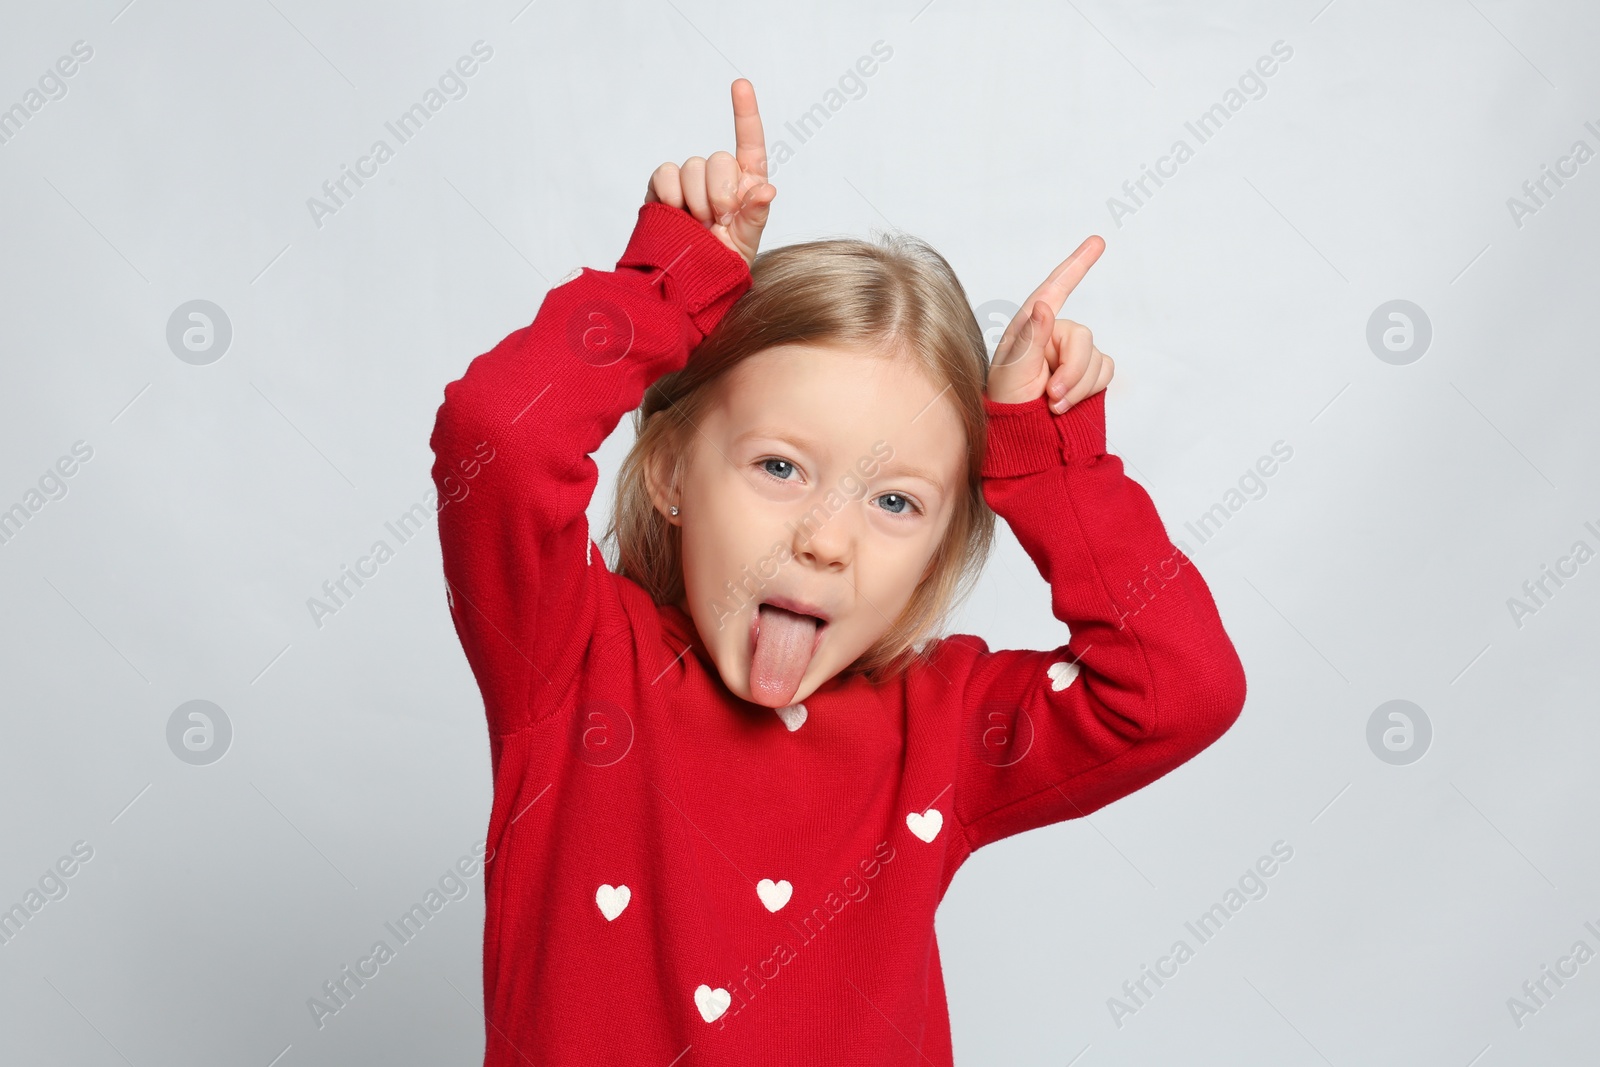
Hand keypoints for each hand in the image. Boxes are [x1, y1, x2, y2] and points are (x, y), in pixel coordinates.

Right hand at [645, 78, 776, 267]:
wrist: (687, 279)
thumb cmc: (723, 261)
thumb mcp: (747, 242)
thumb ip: (757, 215)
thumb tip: (767, 190)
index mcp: (745, 183)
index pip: (749, 142)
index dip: (745, 112)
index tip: (740, 84)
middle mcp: (718, 176)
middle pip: (719, 159)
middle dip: (720, 194)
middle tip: (718, 222)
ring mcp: (689, 180)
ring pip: (692, 166)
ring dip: (696, 199)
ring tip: (698, 224)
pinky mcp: (662, 186)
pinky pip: (666, 173)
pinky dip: (671, 194)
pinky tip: (676, 214)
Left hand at [986, 235, 1114, 413]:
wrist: (1021, 436)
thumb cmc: (1007, 403)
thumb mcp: (1012, 371)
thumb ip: (1031, 338)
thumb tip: (1045, 306)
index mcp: (1031, 326)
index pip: (1055, 289)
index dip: (1077, 264)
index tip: (1097, 241)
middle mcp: (1053, 335)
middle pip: (1084, 336)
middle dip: (1072, 370)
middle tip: (1051, 395)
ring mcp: (1072, 355)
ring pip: (1097, 358)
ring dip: (1078, 385)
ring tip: (1053, 404)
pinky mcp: (1088, 374)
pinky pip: (1106, 371)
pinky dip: (1090, 389)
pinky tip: (1069, 403)